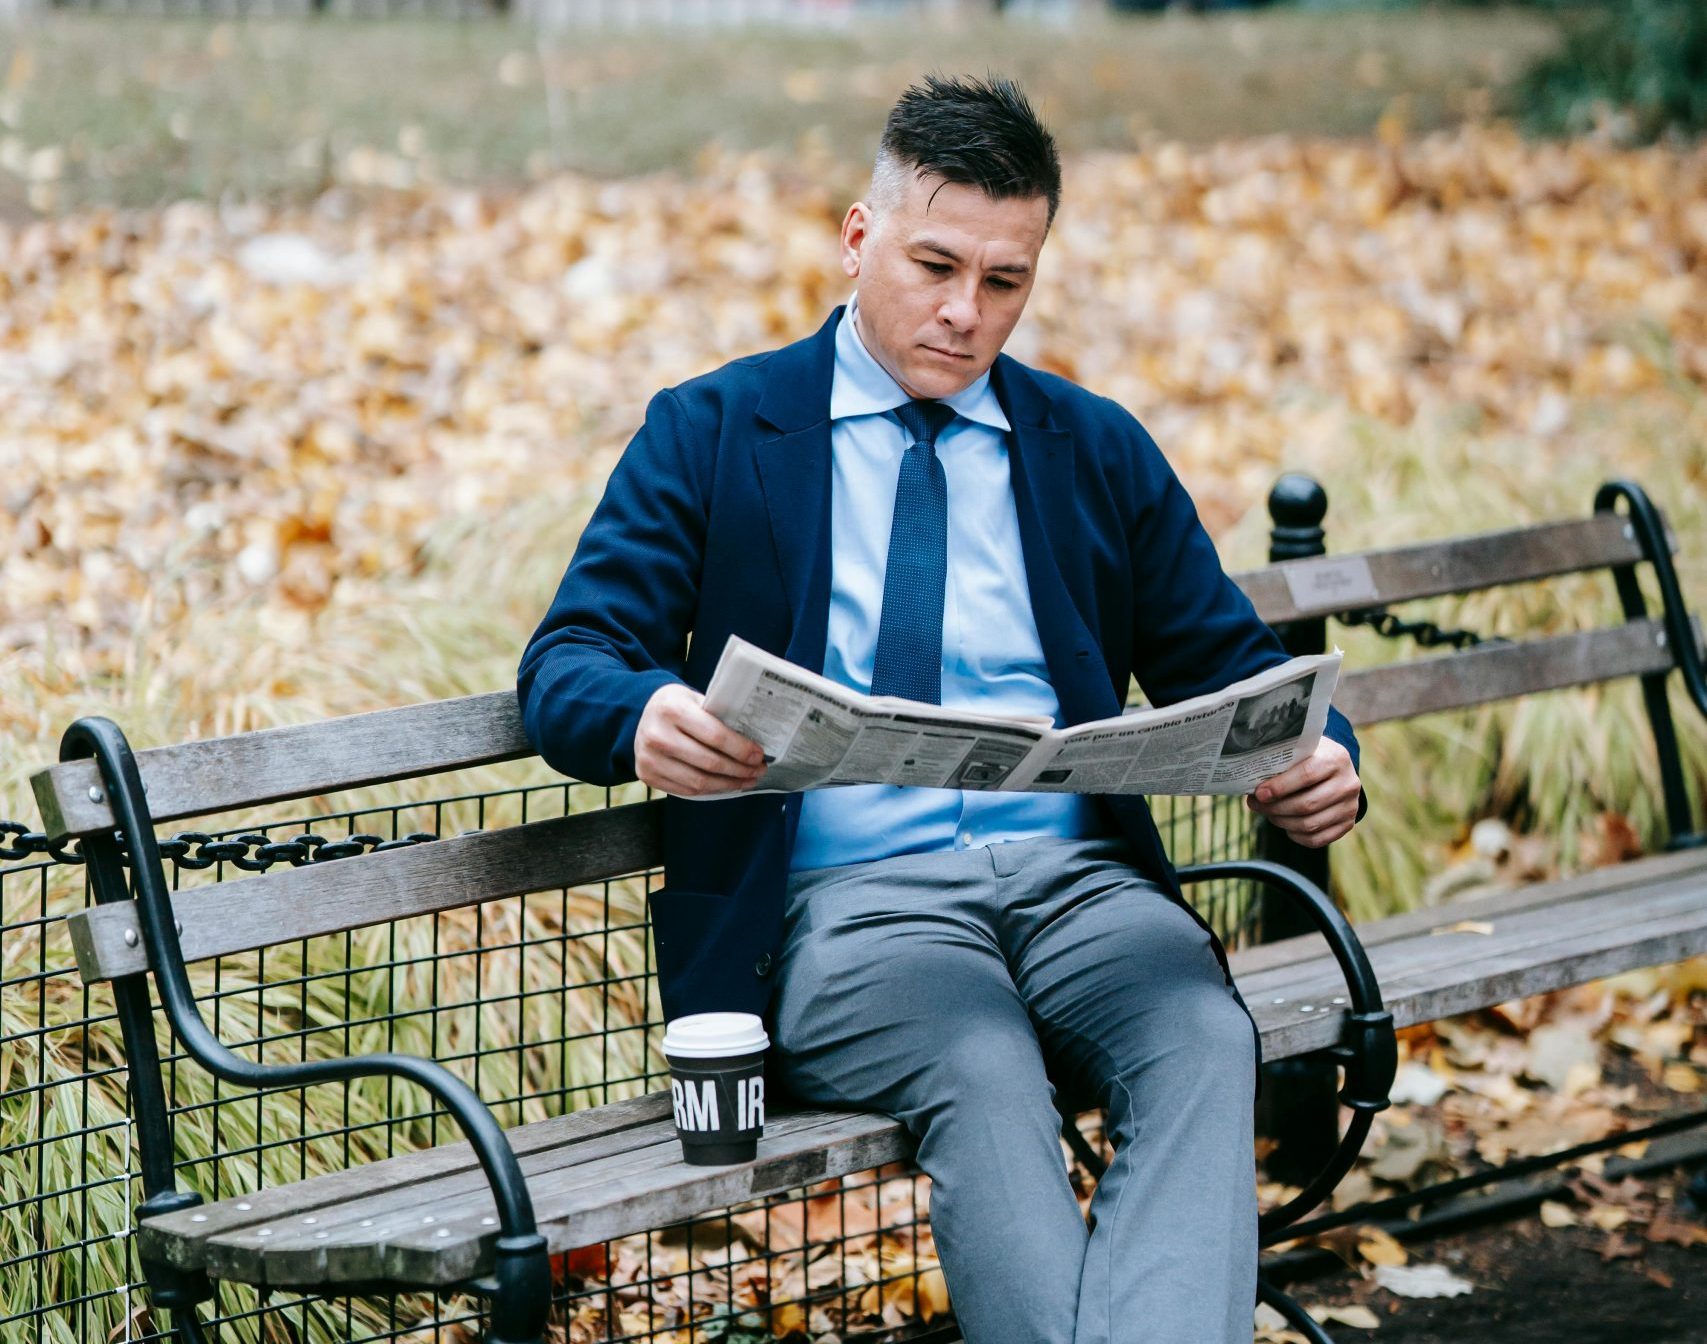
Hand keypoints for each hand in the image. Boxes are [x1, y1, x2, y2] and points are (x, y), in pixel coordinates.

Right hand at [635, 683, 766, 796]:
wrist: (642, 715)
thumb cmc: (676, 706)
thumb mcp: (695, 699)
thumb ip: (718, 717)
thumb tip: (752, 742)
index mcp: (673, 709)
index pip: (716, 736)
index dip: (742, 750)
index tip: (759, 755)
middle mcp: (657, 735)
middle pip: (710, 763)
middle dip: (740, 770)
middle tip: (758, 770)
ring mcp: (649, 758)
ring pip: (699, 782)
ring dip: (729, 784)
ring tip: (746, 780)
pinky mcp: (647, 775)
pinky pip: (686, 790)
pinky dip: (710, 790)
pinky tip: (725, 784)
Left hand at [1245, 738, 1360, 848]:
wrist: (1337, 769)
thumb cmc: (1310, 758)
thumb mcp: (1300, 750)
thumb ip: (1282, 761)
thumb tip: (1250, 782)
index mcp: (1336, 758)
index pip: (1306, 775)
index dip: (1280, 787)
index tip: (1259, 793)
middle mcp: (1348, 784)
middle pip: (1306, 805)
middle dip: (1275, 808)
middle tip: (1255, 805)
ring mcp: (1350, 806)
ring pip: (1309, 824)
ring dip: (1282, 822)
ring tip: (1268, 814)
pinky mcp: (1347, 824)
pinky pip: (1316, 839)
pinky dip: (1296, 836)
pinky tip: (1285, 826)